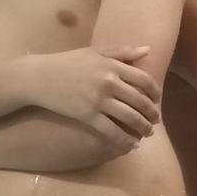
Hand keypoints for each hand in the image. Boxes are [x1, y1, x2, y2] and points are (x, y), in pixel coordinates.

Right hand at [22, 45, 160, 144]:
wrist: (38, 77)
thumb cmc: (67, 63)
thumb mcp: (94, 52)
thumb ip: (121, 51)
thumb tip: (147, 49)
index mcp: (112, 65)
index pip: (144, 80)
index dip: (155, 92)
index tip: (157, 100)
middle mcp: (109, 82)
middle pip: (141, 101)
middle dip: (152, 113)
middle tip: (156, 120)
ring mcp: (98, 100)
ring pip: (131, 118)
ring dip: (143, 128)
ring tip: (147, 134)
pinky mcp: (87, 116)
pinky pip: (112, 132)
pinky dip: (125, 141)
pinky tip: (132, 146)